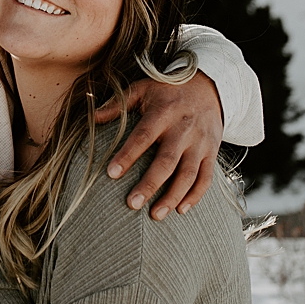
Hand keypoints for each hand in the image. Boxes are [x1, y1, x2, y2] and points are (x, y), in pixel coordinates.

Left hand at [92, 71, 224, 220]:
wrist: (210, 88)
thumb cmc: (169, 91)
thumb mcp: (143, 88)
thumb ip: (118, 103)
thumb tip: (93, 117)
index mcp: (163, 113)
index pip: (143, 136)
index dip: (128, 155)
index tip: (111, 174)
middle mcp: (183, 129)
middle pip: (167, 160)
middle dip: (150, 184)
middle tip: (132, 204)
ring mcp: (200, 143)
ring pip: (188, 174)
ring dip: (173, 196)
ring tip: (156, 215)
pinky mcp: (212, 152)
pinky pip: (206, 178)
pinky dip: (195, 196)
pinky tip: (181, 210)